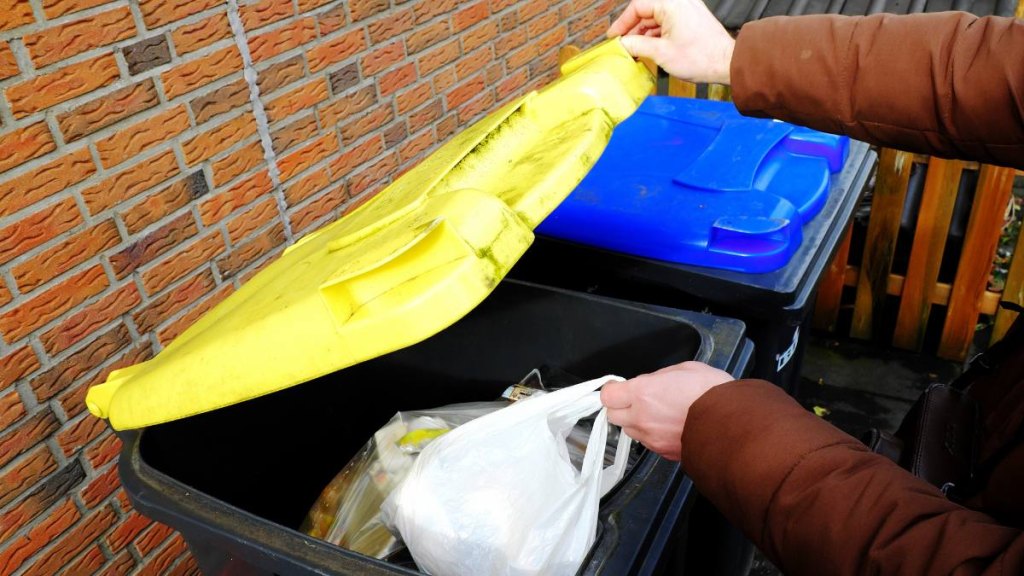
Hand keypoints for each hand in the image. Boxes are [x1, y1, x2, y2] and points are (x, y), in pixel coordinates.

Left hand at [601, 361, 733, 460]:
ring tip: (658, 414)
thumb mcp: (682, 369)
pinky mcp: (664, 452)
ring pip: (630, 432)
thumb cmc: (713, 391)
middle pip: (613, 416)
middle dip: (622, 407)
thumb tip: (648, 384)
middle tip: (637, 400)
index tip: (620, 388)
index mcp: (643, 393)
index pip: (607, 396)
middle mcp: (642, 418)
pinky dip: (653, 436)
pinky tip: (670, 427)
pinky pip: (649, 444)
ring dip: (637, 423)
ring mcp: (652, 438)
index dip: (613, 390)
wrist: (735, 422)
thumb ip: (657, 378)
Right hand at [607, 0, 734, 84]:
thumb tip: (621, 44)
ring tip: (634, 50)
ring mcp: (687, 9)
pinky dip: (656, 33)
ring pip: (656, 17)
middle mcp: (680, 1)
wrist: (727, 63)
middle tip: (622, 45)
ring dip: (644, 33)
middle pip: (647, 11)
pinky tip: (650, 48)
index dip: (622, 23)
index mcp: (671, 4)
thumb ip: (636, 45)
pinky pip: (668, 21)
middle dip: (633, 29)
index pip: (638, 7)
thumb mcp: (660, 53)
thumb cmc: (699, 58)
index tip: (613, 37)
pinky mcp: (692, 18)